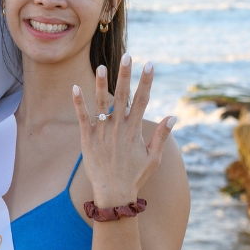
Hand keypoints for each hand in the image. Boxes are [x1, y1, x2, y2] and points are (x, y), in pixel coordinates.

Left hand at [72, 55, 175, 207]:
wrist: (113, 193)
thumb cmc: (135, 176)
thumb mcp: (153, 158)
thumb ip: (161, 136)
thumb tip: (173, 116)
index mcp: (134, 130)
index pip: (143, 100)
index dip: (146, 81)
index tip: (149, 64)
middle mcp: (118, 127)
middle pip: (123, 95)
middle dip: (126, 74)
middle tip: (128, 55)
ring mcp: (102, 132)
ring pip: (101, 103)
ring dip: (102, 84)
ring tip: (102, 66)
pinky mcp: (87, 139)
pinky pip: (82, 117)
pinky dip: (79, 103)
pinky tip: (76, 87)